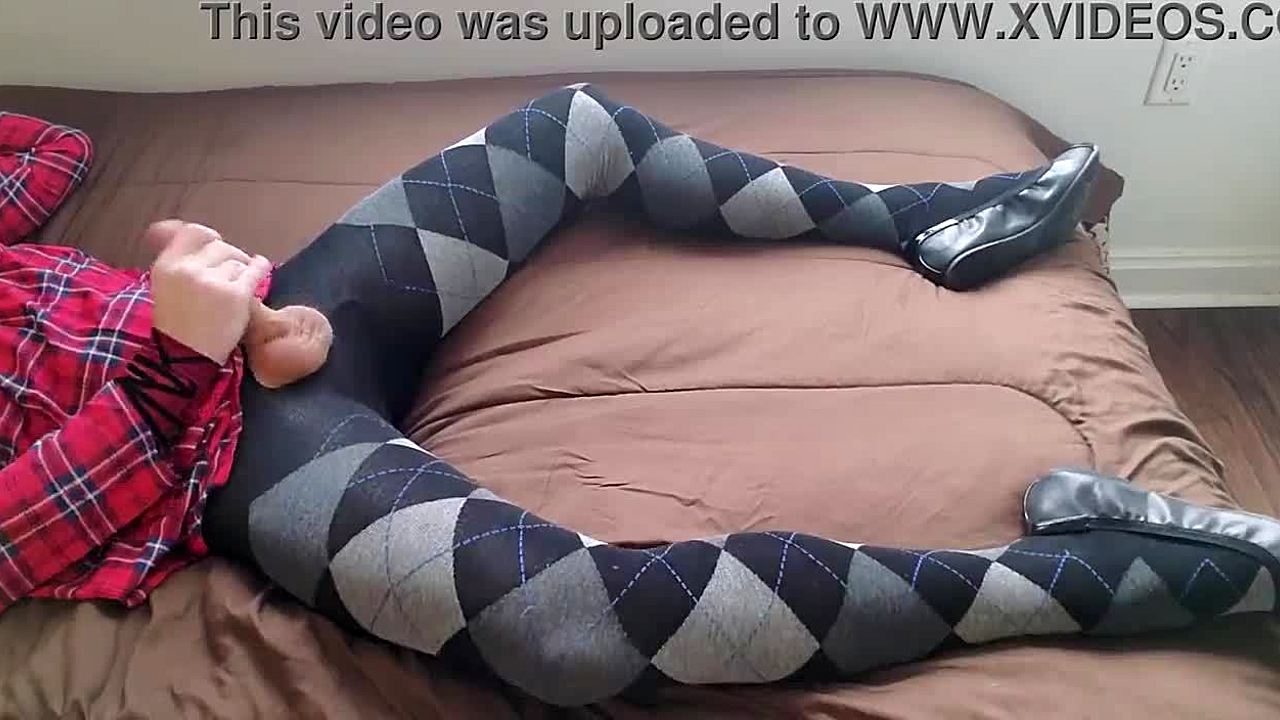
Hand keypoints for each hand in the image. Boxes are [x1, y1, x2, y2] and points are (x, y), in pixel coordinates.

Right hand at [146, 220, 271, 363]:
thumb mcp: (166, 285)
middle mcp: (189, 269)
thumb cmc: (177, 323)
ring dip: (241, 269)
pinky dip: (260, 267)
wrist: (185, 357)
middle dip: (228, 257)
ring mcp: (213, 281)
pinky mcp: (236, 295)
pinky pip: (255, 270)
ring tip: (237, 283)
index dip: (207, 238)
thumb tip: (171, 225)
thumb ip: (177, 257)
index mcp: (166, 265)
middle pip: (219, 246)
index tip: (214, 246)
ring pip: (237, 260)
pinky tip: (261, 266)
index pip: (193, 232)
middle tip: (229, 272)